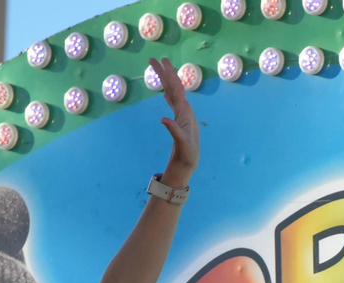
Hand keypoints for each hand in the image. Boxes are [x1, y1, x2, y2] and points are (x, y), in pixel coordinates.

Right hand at [149, 57, 198, 177]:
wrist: (190, 162)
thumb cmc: (188, 153)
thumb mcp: (182, 143)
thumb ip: (174, 130)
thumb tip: (163, 119)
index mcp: (185, 112)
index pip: (177, 88)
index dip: (170, 74)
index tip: (163, 62)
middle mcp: (184, 110)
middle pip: (173, 86)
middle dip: (164, 72)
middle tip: (153, 59)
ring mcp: (181, 114)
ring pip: (171, 93)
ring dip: (164, 81)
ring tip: (156, 69)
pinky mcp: (178, 120)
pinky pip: (171, 102)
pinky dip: (167, 93)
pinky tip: (164, 91)